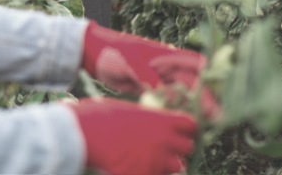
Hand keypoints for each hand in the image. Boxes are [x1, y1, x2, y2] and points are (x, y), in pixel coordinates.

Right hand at [67, 97, 195, 174]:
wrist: (90, 133)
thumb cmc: (106, 117)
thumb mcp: (135, 112)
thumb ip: (153, 121)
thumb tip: (160, 127)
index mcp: (163, 120)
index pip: (191, 125)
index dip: (187, 130)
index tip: (182, 132)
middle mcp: (164, 141)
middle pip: (188, 148)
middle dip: (179, 150)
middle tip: (167, 150)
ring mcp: (155, 161)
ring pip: (176, 168)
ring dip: (166, 165)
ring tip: (151, 161)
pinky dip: (148, 172)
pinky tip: (135, 168)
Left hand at [82, 22, 219, 119]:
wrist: (95, 53)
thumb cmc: (113, 50)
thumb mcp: (129, 61)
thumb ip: (146, 75)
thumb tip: (162, 91)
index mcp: (166, 55)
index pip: (195, 64)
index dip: (209, 77)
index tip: (217, 93)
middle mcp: (167, 66)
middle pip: (193, 82)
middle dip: (205, 98)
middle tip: (215, 118)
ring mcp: (160, 78)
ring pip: (183, 93)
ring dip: (194, 106)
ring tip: (205, 124)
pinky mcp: (150, 89)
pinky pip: (169, 100)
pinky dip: (177, 109)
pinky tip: (183, 121)